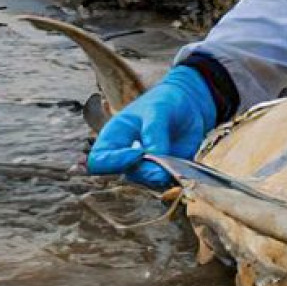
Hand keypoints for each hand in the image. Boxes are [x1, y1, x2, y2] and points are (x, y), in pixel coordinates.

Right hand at [86, 65, 217, 187]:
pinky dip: (174, 177)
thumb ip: (154, 137)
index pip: (99, 161)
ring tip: (175, 158)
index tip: (138, 152)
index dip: (115, 163)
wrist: (187, 105)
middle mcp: (125, 156)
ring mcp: (144, 166)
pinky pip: (165, 182)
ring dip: (161, 175)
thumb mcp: (157, 112)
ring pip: (147, 182)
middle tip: (165, 159)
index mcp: (113, 138)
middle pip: (126, 174)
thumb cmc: (164, 103)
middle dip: (146, 171)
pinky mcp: (162, 171)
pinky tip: (181, 163)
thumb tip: (156, 166)